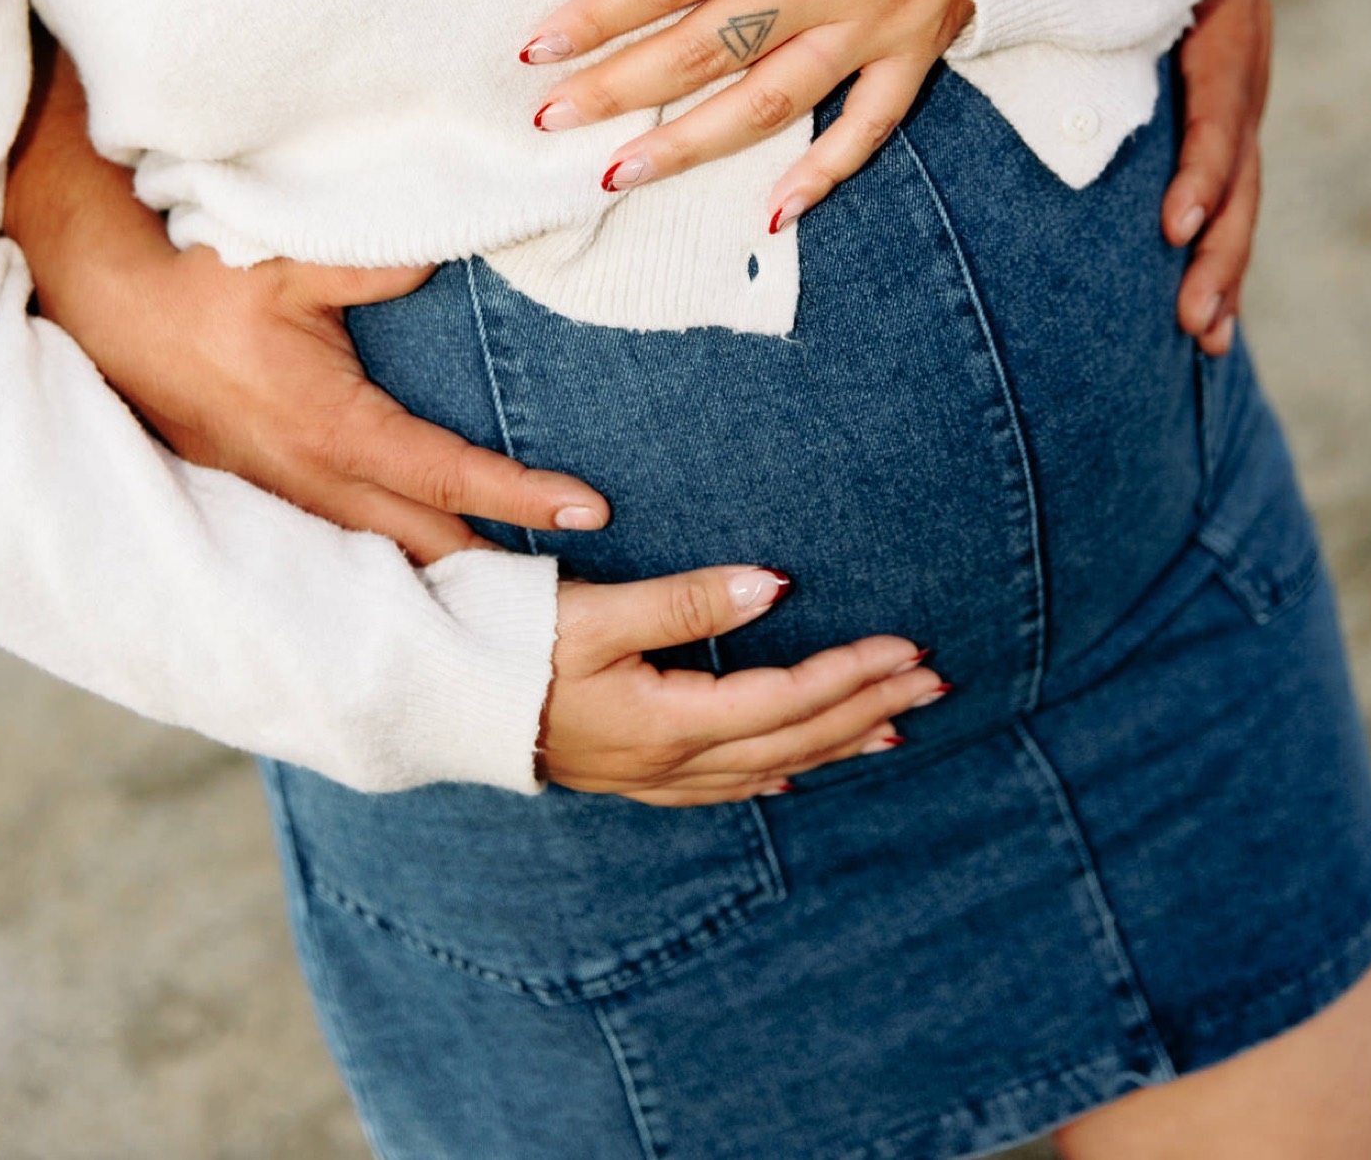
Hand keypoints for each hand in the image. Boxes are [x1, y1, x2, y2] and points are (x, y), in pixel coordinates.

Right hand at [5, 35, 609, 564]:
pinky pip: (352, 546)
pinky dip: (404, 563)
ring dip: (455, 582)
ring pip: (388, 558)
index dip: (524, 496)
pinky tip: (444, 580)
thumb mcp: (294, 261)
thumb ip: (380, 262)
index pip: (450, 477)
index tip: (591, 512)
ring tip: (535, 603)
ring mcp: (287, 500)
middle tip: (587, 599)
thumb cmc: (208, 283)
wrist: (115, 312)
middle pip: (430, 548)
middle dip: (505, 580)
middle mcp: (313, 481)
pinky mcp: (271, 498)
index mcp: (332, 428)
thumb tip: (450, 261)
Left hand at [521, 0, 972, 228]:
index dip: (598, 16)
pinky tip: (772, 209)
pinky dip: (825, 171)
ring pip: (768, 101)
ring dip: (689, 146)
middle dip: (618, 89)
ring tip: (618, 174)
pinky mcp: (917, 48)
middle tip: (550, 120)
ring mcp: (874, 21)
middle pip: (704, 49)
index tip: (538, 49)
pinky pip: (870, 125)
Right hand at [542, 566, 943, 803]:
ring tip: (896, 725)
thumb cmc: (505, 647)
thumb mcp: (593, 614)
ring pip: (770, 766)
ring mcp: (651, 774)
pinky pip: (727, 784)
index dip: (853, 674)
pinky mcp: (631, 773)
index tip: (912, 649)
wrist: (435, 705)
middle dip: (869, 709)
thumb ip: (685, 601)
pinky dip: (777, 770)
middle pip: (795, 738)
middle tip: (936, 682)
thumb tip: (776, 586)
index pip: (788, 699)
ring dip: (837, 741)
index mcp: (669, 720)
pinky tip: (797, 770)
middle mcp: (671, 760)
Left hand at [1164, 0, 1275, 356]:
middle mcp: (1240, 60)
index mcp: (1220, 12)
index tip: (1174, 226)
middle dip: (1218, 245)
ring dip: (1224, 266)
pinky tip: (1208, 317)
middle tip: (1191, 314)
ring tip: (1204, 334)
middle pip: (1240, 163)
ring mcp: (1240, 92)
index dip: (1203, 166)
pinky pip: (1230, 190)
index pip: (1222, 98)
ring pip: (1242, 189)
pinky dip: (1219, 251)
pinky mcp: (1225, 114)